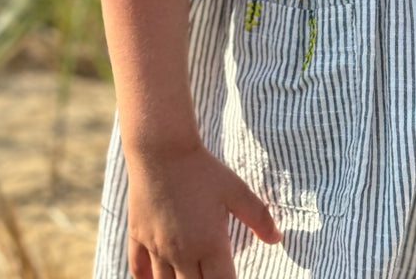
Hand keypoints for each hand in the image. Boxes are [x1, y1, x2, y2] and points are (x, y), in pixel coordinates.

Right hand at [126, 140, 281, 278]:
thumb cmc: (201, 168)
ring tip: (187, 277)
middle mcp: (182, 253)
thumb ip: (259, 216)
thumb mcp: (236, 189)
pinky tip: (156, 278)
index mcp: (210, 244)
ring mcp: (157, 247)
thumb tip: (277, 238)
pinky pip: (139, 271)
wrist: (161, 148)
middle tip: (210, 276)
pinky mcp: (138, 236)